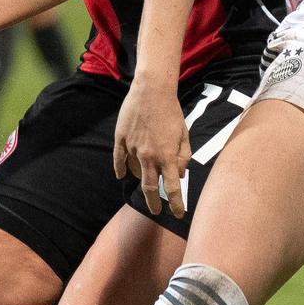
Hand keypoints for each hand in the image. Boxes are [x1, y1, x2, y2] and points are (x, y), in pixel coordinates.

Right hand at [112, 81, 191, 218]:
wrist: (152, 90)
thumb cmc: (172, 111)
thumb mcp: (184, 134)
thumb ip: (183, 156)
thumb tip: (179, 174)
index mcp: (167, 156)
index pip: (171, 188)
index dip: (176, 204)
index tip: (179, 214)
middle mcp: (149, 156)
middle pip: (149, 187)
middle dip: (153, 203)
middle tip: (156, 211)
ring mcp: (132, 148)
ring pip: (135, 172)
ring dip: (141, 177)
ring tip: (145, 176)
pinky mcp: (121, 139)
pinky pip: (119, 160)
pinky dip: (121, 169)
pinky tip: (122, 175)